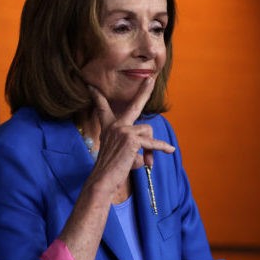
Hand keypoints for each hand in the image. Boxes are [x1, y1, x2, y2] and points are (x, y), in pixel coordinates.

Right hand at [88, 77, 174, 196]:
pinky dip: (161, 149)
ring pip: (148, 133)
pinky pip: (152, 144)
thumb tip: (146, 157)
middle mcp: (115, 126)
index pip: (102, 108)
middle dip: (144, 91)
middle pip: (134, 105)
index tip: (90, 85)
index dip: (97, 96)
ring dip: (150, 149)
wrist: (103, 180)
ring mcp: (123, 130)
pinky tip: (170, 150)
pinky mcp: (131, 139)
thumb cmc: (111, 171)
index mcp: (108, 127)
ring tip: (146, 162)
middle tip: (151, 79)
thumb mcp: (122, 155)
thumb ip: (135, 149)